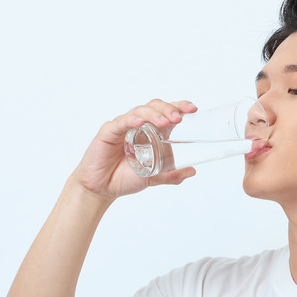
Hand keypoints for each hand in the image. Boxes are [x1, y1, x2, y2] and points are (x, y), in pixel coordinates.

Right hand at [70, 99, 197, 200]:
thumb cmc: (125, 177)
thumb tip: (192, 171)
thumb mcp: (154, 177)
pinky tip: (140, 122)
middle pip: (154, 107)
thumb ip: (172, 175)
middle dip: (168, 109)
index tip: (193, 109)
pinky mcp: (108, 132)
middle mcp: (137, 125)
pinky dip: (131, 120)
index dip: (179, 106)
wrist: (102, 189)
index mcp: (150, 131)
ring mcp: (123, 127)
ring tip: (165, 121)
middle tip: (179, 118)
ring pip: (139, 111)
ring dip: (154, 114)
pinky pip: (121, 122)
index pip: (165, 112)